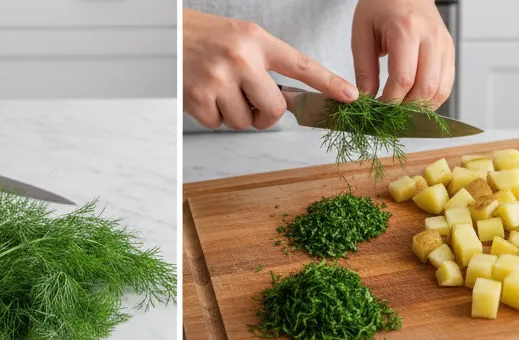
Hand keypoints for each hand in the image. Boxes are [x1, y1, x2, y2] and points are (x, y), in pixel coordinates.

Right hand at [183, 8, 356, 130]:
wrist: (167, 36)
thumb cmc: (209, 40)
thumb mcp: (243, 40)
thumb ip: (265, 66)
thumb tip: (283, 104)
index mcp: (258, 41)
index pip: (302, 66)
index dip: (329, 83)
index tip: (350, 97)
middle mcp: (242, 59)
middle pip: (274, 109)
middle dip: (265, 115)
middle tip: (251, 103)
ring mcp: (219, 80)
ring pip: (245, 123)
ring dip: (236, 115)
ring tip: (221, 91)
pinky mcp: (200, 99)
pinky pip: (219, 125)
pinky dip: (213, 116)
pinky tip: (204, 95)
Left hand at [352, 0, 454, 106]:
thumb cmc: (381, 6)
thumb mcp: (362, 34)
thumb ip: (364, 71)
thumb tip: (366, 102)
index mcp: (407, 30)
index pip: (403, 80)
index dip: (390, 103)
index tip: (377, 111)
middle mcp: (431, 37)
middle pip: (425, 88)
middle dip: (405, 109)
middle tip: (389, 114)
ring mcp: (444, 44)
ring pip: (440, 91)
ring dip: (420, 109)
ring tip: (401, 110)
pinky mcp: (449, 51)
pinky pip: (446, 85)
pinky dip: (432, 100)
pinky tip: (415, 102)